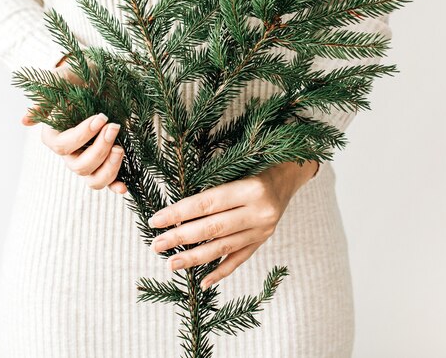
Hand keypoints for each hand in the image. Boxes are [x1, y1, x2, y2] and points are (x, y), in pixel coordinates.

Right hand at [21, 56, 127, 194]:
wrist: (104, 76)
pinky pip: (107, 180)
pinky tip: (123, 187)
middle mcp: (70, 151)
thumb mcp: (64, 80)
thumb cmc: (80, 76)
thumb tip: (25, 120)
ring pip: (92, 179)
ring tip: (120, 149)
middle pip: (79, 166)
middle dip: (99, 149)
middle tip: (114, 126)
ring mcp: (88, 157)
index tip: (100, 118)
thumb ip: (46, 98)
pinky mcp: (106, 159)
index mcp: (54, 135)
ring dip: (108, 168)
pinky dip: (115, 185)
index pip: (62, 146)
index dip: (82, 136)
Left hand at [148, 160, 318, 289]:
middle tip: (157, 245)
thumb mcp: (237, 167)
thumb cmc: (257, 163)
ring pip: (223, 247)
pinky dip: (221, 272)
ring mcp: (262, 229)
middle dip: (180, 238)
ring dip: (194, 258)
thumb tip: (178, 212)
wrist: (289, 174)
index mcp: (250, 188)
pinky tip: (204, 282)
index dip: (179, 213)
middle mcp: (259, 211)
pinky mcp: (263, 240)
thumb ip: (213, 187)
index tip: (156, 220)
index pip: (206, 204)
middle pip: (212, 228)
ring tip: (171, 264)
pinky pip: (240, 259)